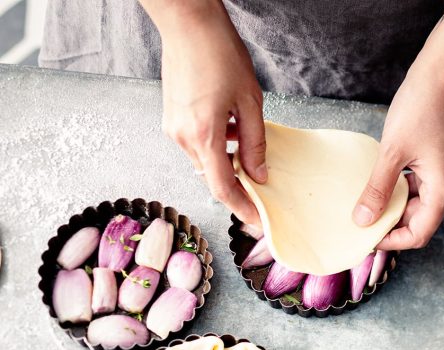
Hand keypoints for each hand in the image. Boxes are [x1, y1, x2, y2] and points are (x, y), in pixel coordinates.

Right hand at [159, 2, 264, 222]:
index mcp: (204, 135)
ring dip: (226, 162)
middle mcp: (183, 137)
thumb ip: (255, 143)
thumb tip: (259, 174)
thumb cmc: (219, 53)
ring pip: (204, 162)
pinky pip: (196, 145)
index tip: (257, 219)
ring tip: (245, 142)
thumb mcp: (249, 101)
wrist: (187, 22)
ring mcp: (173, 128)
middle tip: (258, 186)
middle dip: (237, 185)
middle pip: (212, 177)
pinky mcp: (171, 119)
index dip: (241, 207)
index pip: (222, 188)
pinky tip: (228, 128)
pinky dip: (215, 147)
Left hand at [352, 62, 443, 249]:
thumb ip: (377, 190)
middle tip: (359, 222)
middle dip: (390, 224)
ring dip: (392, 207)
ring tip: (365, 205)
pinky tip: (379, 185)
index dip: (392, 241)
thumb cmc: (421, 107)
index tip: (366, 238)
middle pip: (418, 221)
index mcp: (443, 189)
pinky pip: (418, 188)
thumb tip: (362, 220)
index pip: (419, 233)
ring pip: (416, 204)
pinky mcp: (440, 164)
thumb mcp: (392, 152)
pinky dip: (399, 191)